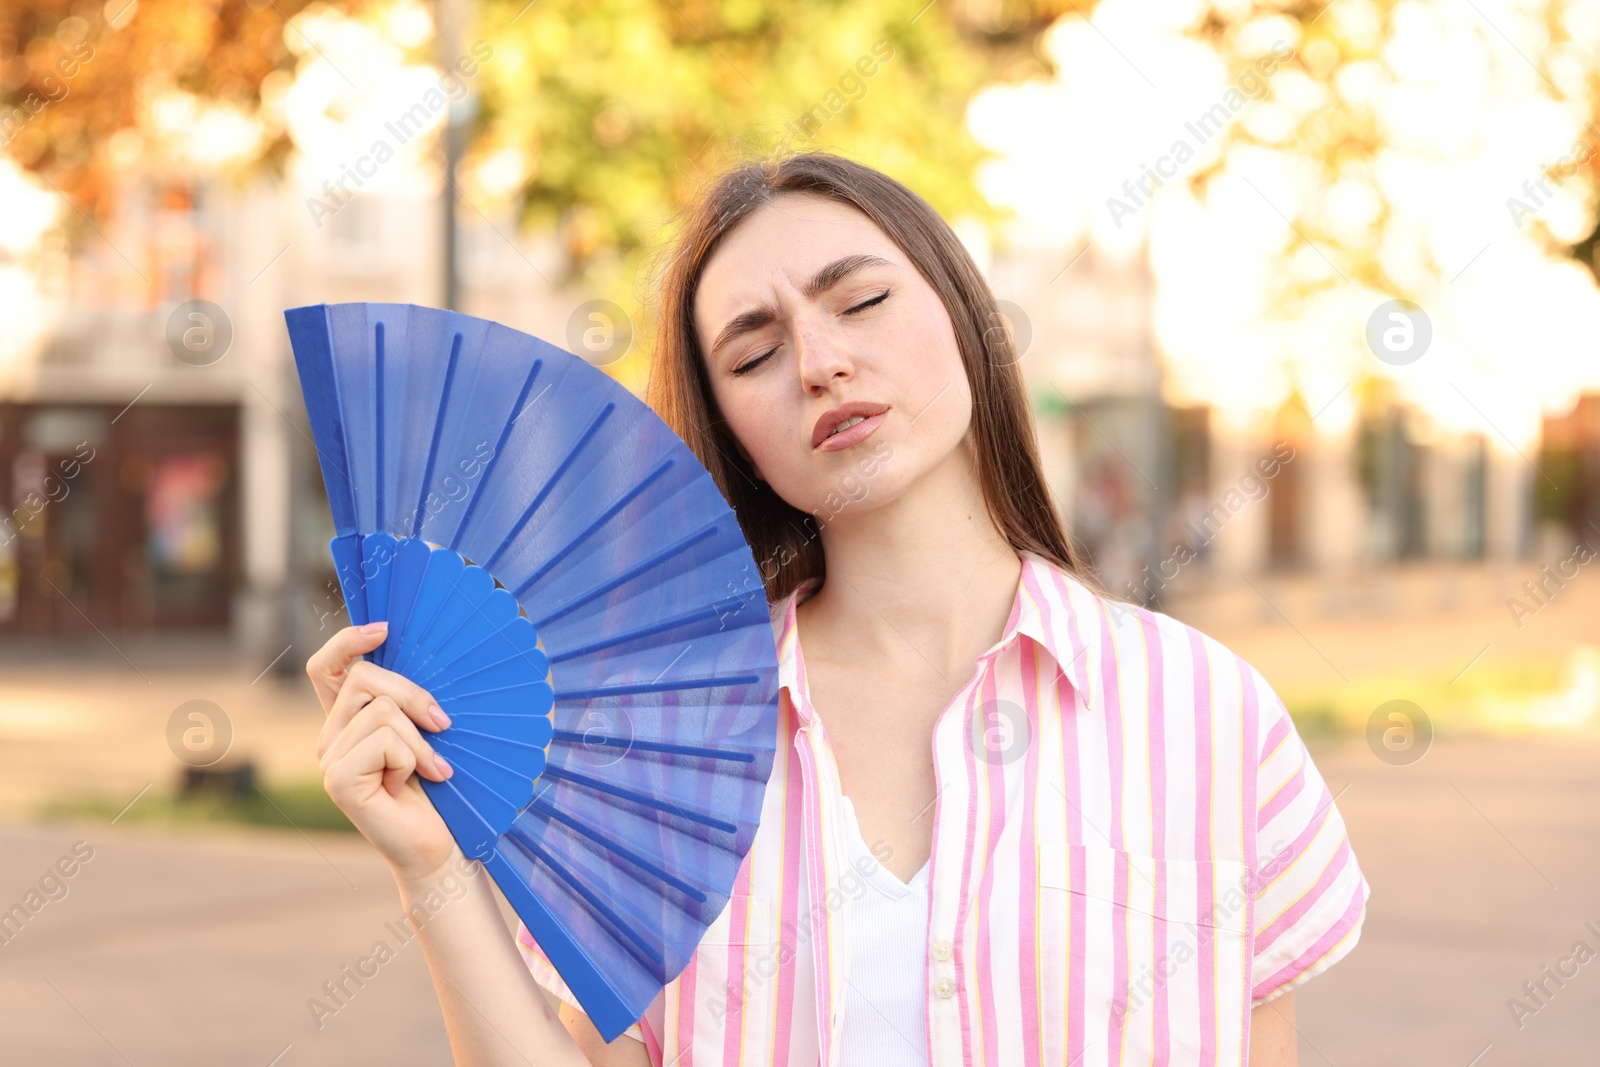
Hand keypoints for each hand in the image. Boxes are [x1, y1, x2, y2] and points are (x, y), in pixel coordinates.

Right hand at [307, 621, 460, 883]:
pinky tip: (410, 785)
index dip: (347, 641)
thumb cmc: (438, 789)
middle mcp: (328, 738)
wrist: (438, 846)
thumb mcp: (425, 732)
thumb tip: (414, 650)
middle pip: (363, 677)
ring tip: (429, 770)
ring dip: (420, 740)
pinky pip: (385, 739)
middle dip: (413, 695)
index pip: (324, 667)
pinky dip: (412, 759)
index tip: (385, 629)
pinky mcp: (338, 779)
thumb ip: (408, 700)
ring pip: (381, 709)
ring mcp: (328, 759)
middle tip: (443, 726)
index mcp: (346, 722)